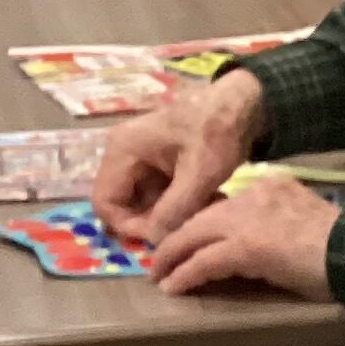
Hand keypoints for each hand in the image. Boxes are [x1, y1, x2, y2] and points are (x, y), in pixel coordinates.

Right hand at [95, 69, 266, 245]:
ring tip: (206, 206)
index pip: (104, 204)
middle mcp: (122, 155)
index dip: (129, 227)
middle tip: (193, 221)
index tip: (164, 236)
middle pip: (123, 206)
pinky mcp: (156, 165)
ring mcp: (139, 159)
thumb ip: (175, 209)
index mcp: (122, 151)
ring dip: (172, 214)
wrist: (240, 104)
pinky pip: (159, 195)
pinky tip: (207, 199)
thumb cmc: (217, 131)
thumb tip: (155, 240)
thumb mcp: (199, 174)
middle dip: (156, 221)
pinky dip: (179, 204)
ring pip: (144, 204)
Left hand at [144, 177, 340, 300]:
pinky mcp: (244, 247)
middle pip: (202, 216)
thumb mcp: (306, 224)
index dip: (205, 224)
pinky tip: (174, 287)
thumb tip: (255, 249)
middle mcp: (253, 196)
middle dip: (177, 239)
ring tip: (160, 274)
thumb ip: (277, 226)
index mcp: (272, 188)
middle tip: (161, 259)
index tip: (192, 240)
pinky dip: (185, 274)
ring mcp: (246, 220)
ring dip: (172, 257)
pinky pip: (203, 261)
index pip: (226, 204)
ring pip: (194, 235)